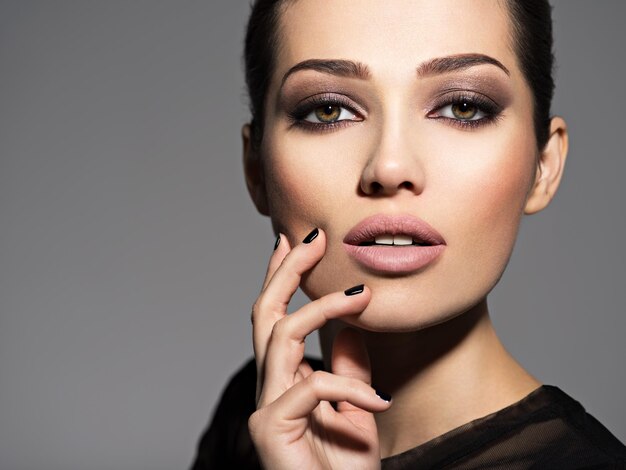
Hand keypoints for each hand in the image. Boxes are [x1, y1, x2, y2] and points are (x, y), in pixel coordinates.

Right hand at [248, 228, 391, 468]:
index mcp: (286, 378)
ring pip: (280, 335)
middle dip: (286, 272)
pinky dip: (347, 387)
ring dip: (323, 309)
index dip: (284, 278)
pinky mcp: (268, 430)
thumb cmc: (345, 469)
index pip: (278, 317)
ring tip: (362, 296)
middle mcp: (269, 387)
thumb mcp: (357, 407)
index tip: (298, 241)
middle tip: (312, 237)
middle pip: (264, 314)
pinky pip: (308, 387)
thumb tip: (354, 327)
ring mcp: (265, 407)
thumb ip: (349, 367)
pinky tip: (377, 400)